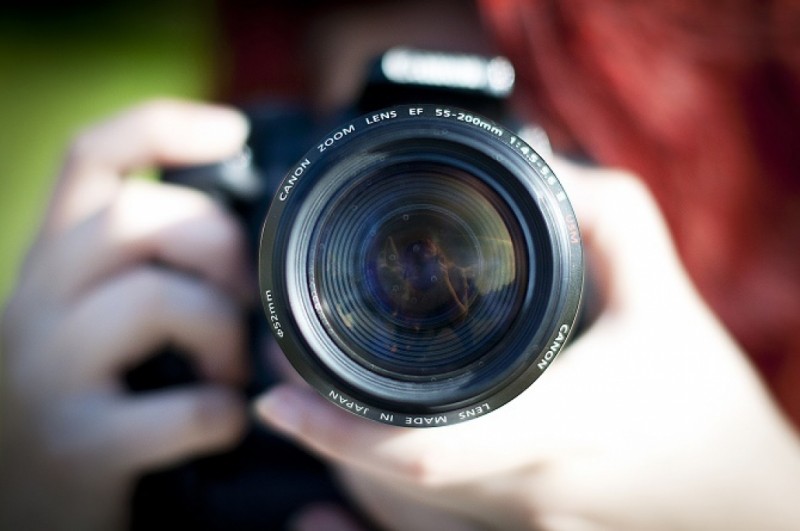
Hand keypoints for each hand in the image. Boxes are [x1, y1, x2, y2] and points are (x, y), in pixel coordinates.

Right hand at [1, 100, 250, 529]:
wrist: (23, 503)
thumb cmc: (86, 395)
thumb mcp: (97, 313)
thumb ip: (146, 265)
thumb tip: (245, 237)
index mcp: (55, 262)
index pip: (91, 158)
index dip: (162, 126)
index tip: (234, 130)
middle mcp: (38, 304)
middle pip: (131, 219)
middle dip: (216, 244)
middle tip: (242, 294)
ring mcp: (48, 375)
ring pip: (153, 298)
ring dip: (221, 332)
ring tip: (229, 370)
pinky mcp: (77, 446)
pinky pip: (182, 409)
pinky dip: (223, 415)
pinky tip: (222, 426)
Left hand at [257, 160, 799, 529]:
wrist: (743, 498)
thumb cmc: (703, 401)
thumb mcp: (664, 293)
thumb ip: (607, 218)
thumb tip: (538, 159)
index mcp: (564, 429)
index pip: (427, 452)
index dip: (338, 433)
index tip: (277, 395)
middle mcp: (531, 493)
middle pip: (394, 486)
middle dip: (322, 431)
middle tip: (282, 373)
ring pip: (403, 513)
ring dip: (345, 459)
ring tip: (313, 402)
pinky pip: (428, 529)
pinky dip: (382, 491)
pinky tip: (356, 465)